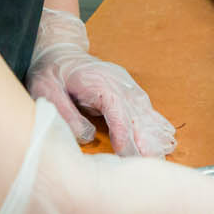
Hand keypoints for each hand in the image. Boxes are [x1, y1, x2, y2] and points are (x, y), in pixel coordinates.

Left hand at [27, 7, 176, 156]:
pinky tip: (166, 136)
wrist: (59, 51)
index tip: (127, 155)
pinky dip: (156, 122)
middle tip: (153, 162)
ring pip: (144, 111)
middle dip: (146, 139)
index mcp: (98, 82)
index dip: (123, 134)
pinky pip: (145, 107)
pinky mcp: (127, 88)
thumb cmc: (51, 73)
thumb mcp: (47, 92)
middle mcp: (117, 83)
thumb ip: (67, 115)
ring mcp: (125, 84)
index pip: (117, 111)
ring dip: (154, 134)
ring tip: (162, 155)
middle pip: (136, 114)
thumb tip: (88, 137)